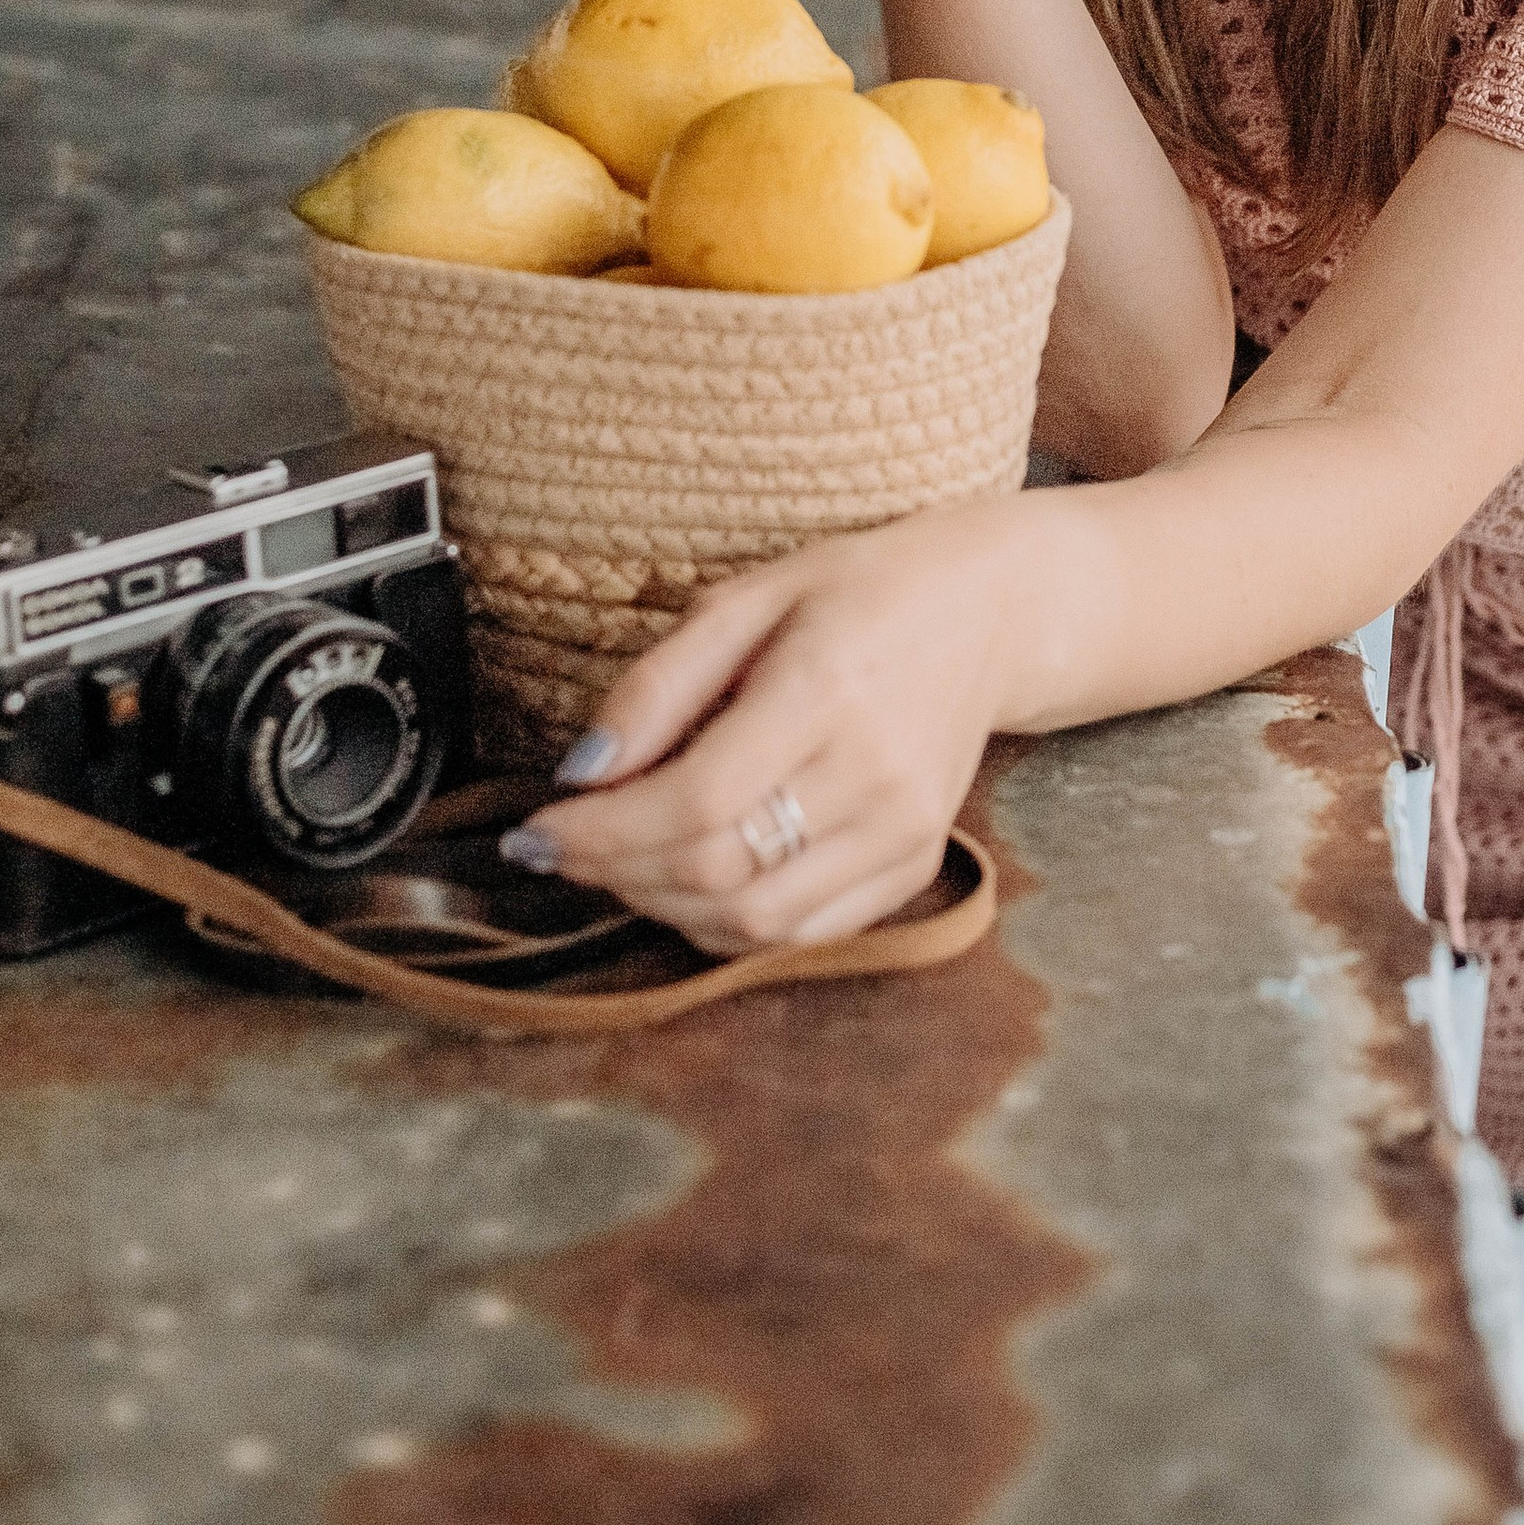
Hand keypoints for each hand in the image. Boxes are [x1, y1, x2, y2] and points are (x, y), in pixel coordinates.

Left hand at [501, 497, 1031, 952]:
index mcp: (828, 689)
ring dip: (665, 906)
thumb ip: (658, 685)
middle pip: (720, 870)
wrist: (987, 611)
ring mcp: (905, 828)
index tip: (537, 829)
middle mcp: (876, 772)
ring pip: (758, 919)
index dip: (600, 833)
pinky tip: (692, 883)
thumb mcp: (746, 598)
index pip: (695, 801)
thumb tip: (581, 771)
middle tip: (565, 847)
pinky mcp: (917, 862)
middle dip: (618, 872)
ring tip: (624, 863)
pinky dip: (729, 923)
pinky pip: (805, 931)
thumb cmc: (860, 593)